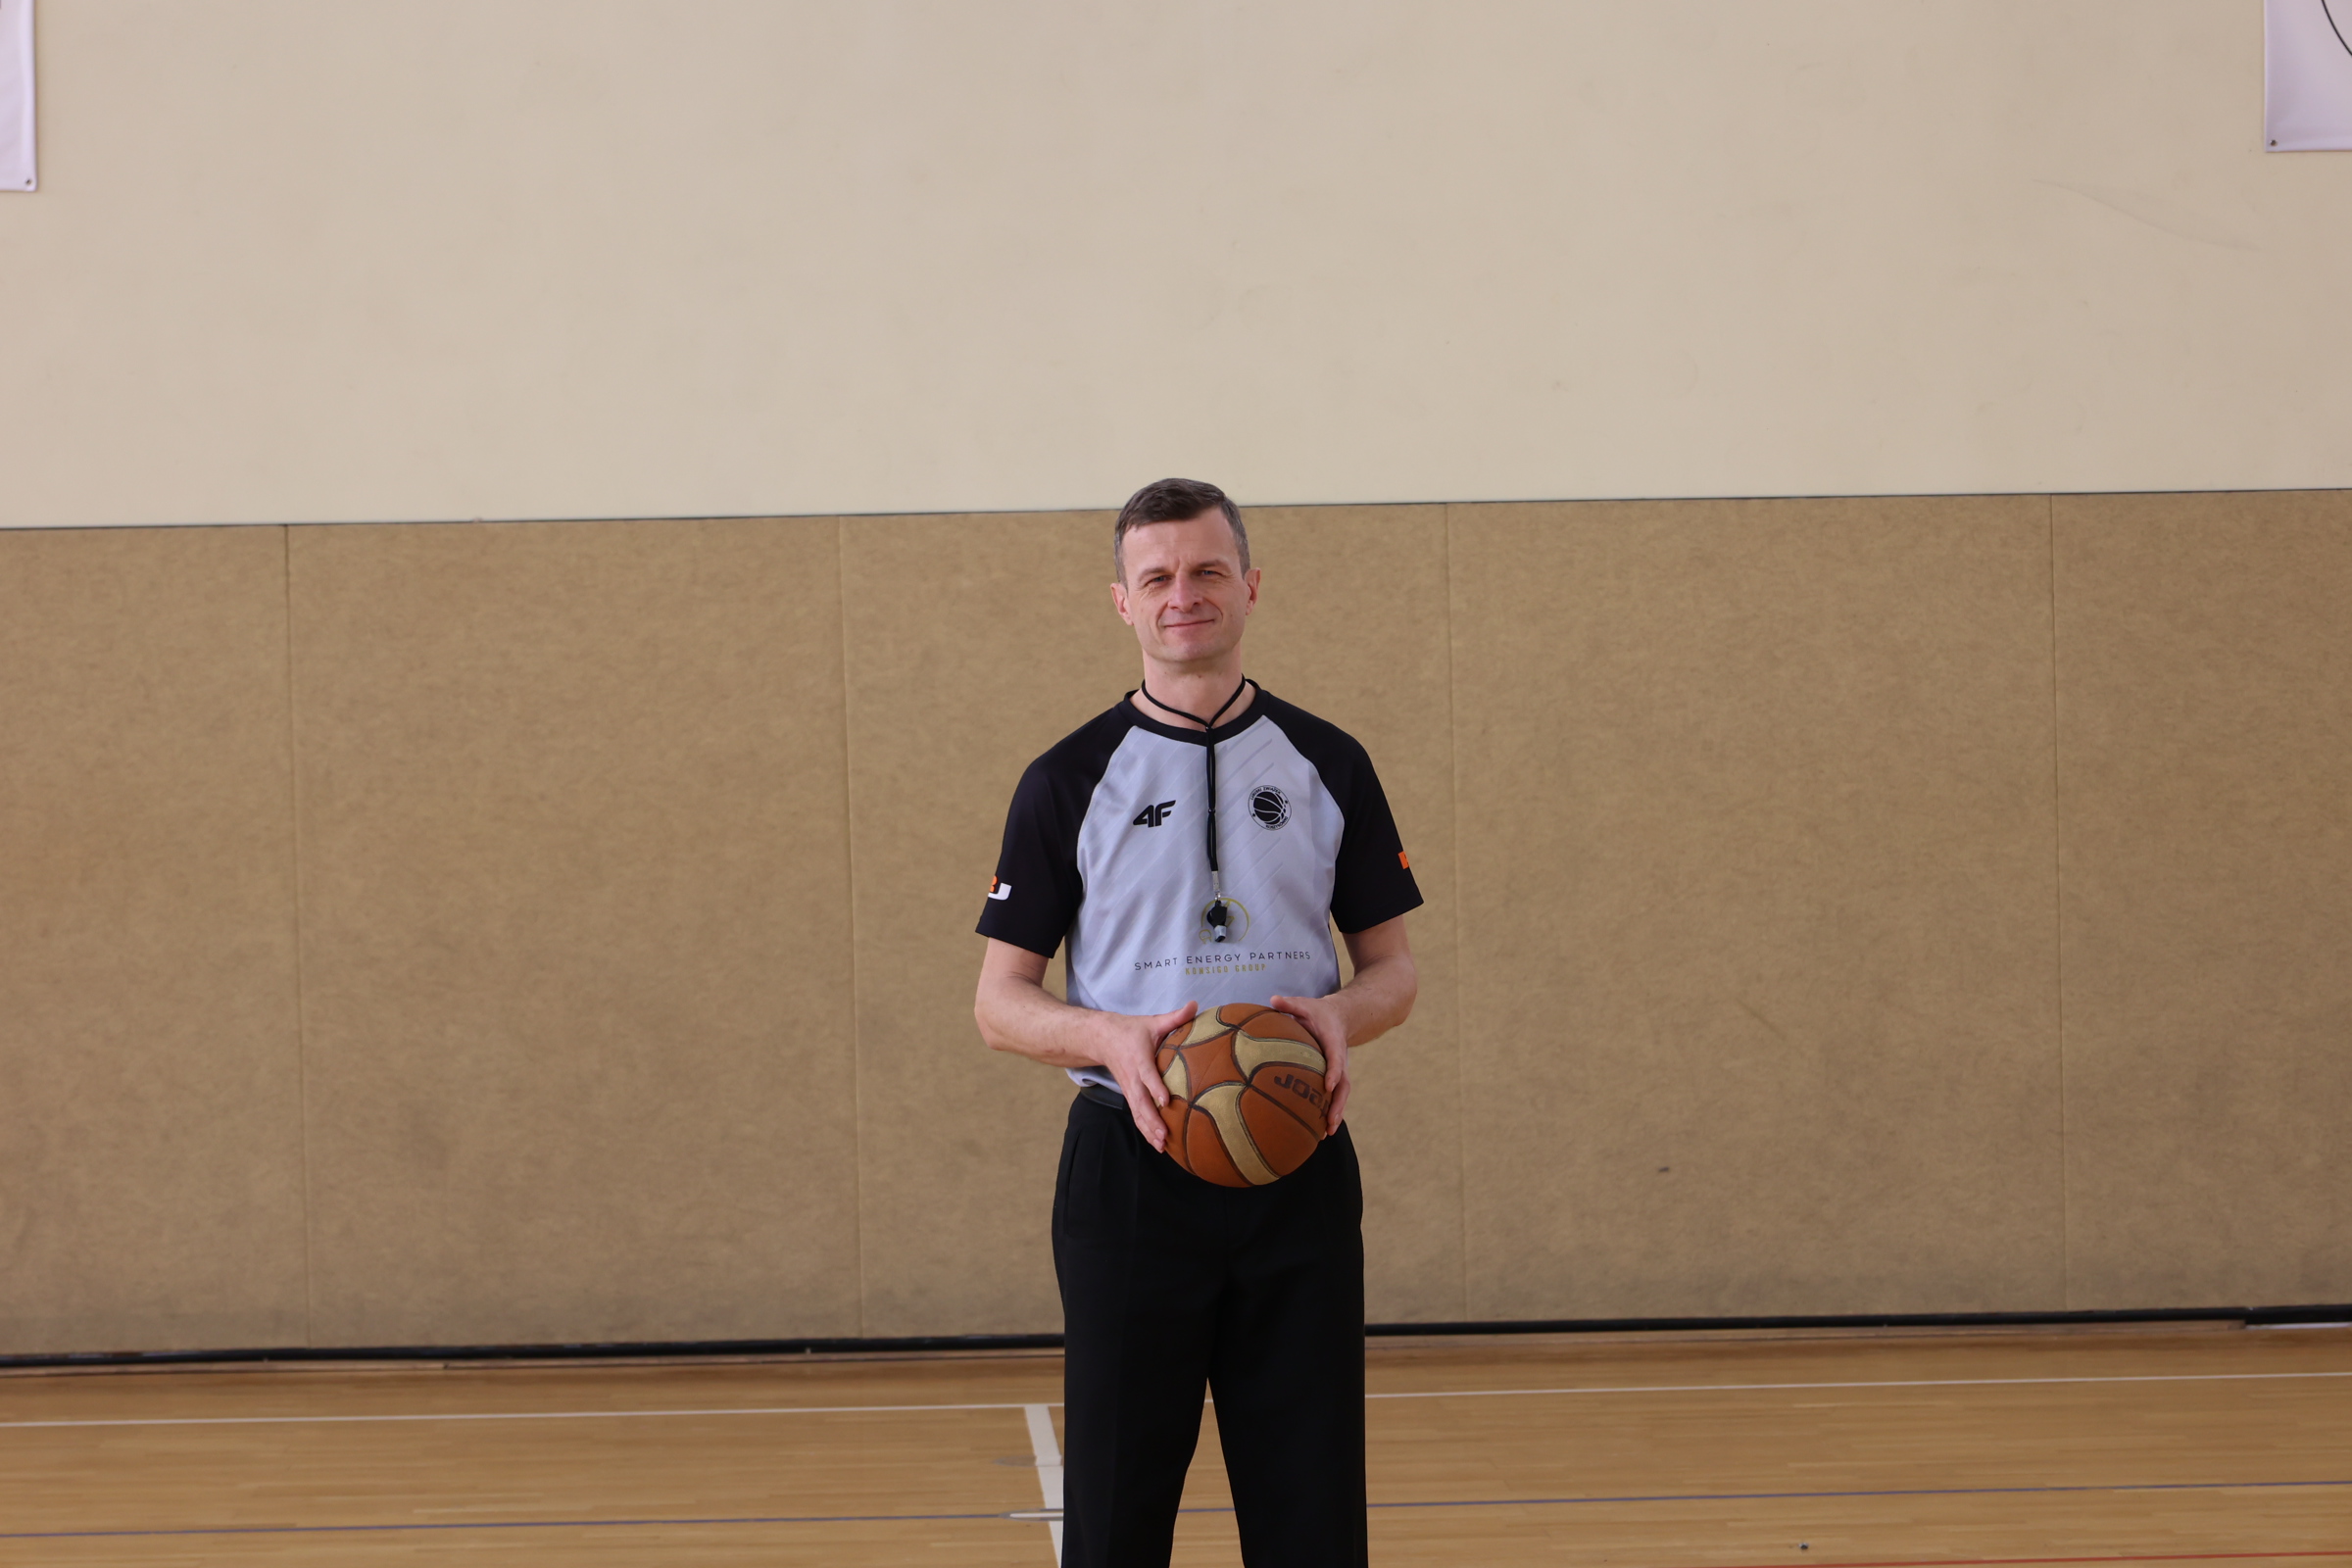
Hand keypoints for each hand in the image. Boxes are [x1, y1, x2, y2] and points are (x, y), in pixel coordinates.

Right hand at [1099, 1001, 1195, 1152]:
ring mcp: (1129, 1089)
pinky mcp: (1129, 1095)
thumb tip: (1196, 1005)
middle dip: (1152, 1120)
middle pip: (1140, 1102)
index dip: (1155, 1088)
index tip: (1165, 1101)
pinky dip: (1145, 1130)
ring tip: (1162, 1146)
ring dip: (1148, 1130)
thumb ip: (1175, 1017)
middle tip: (1164, 1136)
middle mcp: (1132, 1077)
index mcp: (1139, 1058)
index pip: (1147, 1075)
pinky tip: (1157, 1144)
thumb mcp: (1152, 1021)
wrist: (1099, 1038)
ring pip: (1137, 1113)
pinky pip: (1136, 1115)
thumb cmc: (1130, 1030)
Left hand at [1268, 993, 1350, 1135]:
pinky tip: (1321, 1130)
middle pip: (1343, 1084)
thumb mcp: (1305, 1005)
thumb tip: (1273, 999)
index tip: (1329, 1085)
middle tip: (1330, 1122)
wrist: (1339, 1017)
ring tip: (1327, 1133)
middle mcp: (1339, 1058)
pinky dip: (1330, 1111)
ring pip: (1341, 1094)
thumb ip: (1290, 1004)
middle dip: (1338, 1103)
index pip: (1336, 1058)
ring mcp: (1339, 1069)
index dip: (1334, 1071)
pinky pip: (1335, 1096)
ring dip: (1336, 1113)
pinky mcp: (1335, 1077)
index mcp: (1333, 1042)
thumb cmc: (1317, 1013)